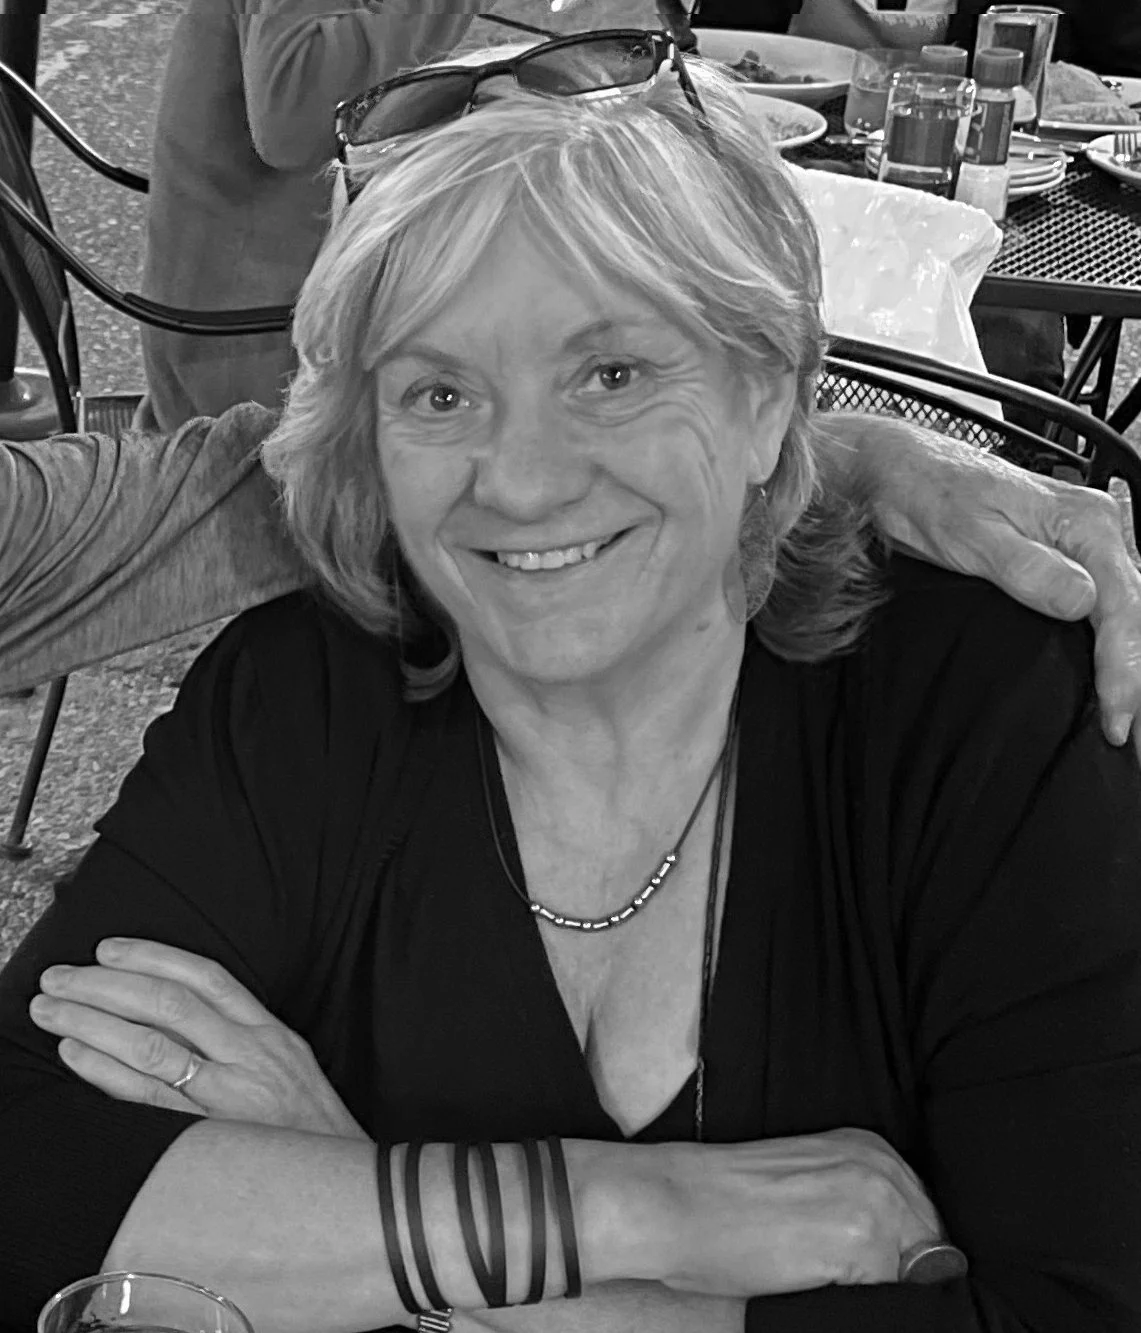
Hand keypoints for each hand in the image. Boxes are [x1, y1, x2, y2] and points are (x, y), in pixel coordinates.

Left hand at [28, 937, 367, 1138]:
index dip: (155, 957)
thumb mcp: (291, 1067)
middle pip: (170, 1004)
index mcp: (271, 1033)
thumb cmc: (311, 1134)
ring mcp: (230, 1095)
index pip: (209, 978)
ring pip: (151, 1045)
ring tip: (52, 1011)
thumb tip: (178, 1018)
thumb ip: (245, 1041)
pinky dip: (105, 1070)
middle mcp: (251, 1055)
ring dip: (93, 1022)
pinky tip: (75, 1054)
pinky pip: (147, 1096)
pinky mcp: (210, 1134)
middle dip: (107, 985)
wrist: (352, 1188)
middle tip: (60, 977)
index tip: (110, 948)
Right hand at [641, 1128, 943, 1295]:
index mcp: (871, 1148)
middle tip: (838, 1277)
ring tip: (821, 1278)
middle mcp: (883, 1168)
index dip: (901, 1260)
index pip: (924, 1224)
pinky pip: (890, 1300)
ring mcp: (878, 1204)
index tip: (867, 1272)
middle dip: (897, 1275)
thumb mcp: (809, 1183)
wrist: (677, 1201)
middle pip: (931, 1252)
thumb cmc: (725, 1201)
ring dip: (879, 1289)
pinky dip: (859, 1303)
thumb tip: (908, 1261)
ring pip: (915, 1280)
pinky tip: (814, 1285)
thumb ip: (861, 1205)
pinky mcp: (864, 1246)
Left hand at [835, 415, 1140, 758]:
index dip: (1123, 668)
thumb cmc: (928, 493)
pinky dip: (1106, 643)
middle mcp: (1091, 528)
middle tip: (1129, 735)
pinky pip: (1100, 605)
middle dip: (1134, 676)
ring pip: (1122, 611)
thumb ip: (1027, 569)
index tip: (1116, 716)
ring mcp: (1078, 541)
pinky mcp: (1058, 554)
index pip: (1121, 607)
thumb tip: (1082, 603)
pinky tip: (1103, 674)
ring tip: (1125, 715)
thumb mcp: (971, 536)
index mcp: (1083, 522)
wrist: (897, 470)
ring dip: (1125, 663)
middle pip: (1132, 613)